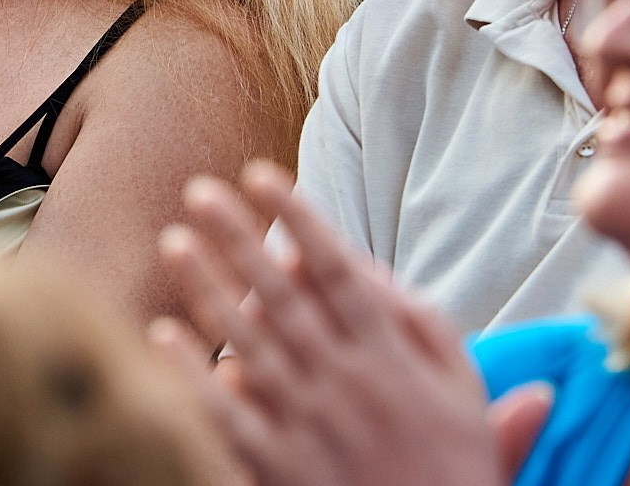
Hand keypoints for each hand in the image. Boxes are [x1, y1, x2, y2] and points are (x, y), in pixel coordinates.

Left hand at [149, 163, 549, 485]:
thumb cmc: (454, 468)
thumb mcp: (467, 392)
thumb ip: (428, 327)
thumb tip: (380, 272)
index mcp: (389, 355)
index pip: (336, 270)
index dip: (298, 218)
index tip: (262, 174)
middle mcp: (344, 380)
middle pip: (282, 294)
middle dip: (239, 236)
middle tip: (200, 189)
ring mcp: (307, 423)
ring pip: (248, 342)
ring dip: (208, 289)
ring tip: (174, 241)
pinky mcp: (279, 468)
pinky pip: (228, 416)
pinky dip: (194, 377)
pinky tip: (162, 337)